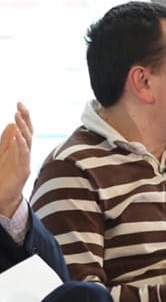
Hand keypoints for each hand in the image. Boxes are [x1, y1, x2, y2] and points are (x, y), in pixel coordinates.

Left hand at [0, 103, 32, 217]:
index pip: (24, 129)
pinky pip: (24, 154)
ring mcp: (25, 161)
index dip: (23, 116)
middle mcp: (24, 153)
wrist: (3, 198)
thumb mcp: (2, 154)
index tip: (19, 103)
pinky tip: (18, 135)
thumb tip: (11, 124)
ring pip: (27, 141)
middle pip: (28, 132)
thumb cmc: (3, 177)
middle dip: (25, 118)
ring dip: (23, 128)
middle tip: (20, 105)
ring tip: (17, 116)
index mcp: (19, 149)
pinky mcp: (23, 170)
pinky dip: (22, 144)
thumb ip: (6, 140)